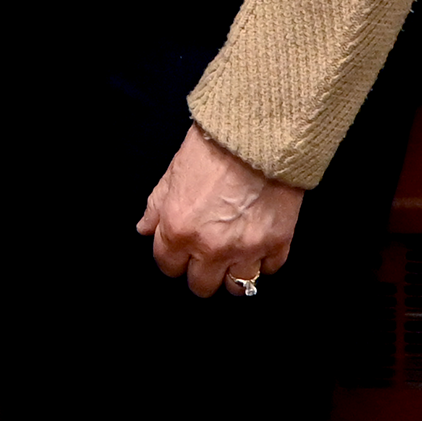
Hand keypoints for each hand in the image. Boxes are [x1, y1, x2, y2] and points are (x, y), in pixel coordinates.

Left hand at [137, 124, 303, 297]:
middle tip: (207, 254)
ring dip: (234, 274)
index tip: (180, 250)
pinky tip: (258, 242)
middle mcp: (210, 247)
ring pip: (237, 288)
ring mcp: (246, 249)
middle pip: (201, 286)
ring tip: (234, 257)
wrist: (259, 132)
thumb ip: (157, 206)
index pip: (167, 265)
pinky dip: (264, 260)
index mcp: (179, 228)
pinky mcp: (277, 244)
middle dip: (201, 271)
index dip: (172, 258)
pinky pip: (269, 269)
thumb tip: (144, 229)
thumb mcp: (174, 172)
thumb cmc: (212, 146)